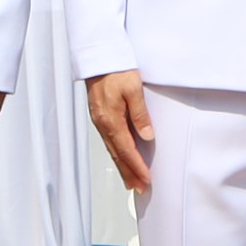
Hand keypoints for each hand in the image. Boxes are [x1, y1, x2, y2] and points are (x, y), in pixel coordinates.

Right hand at [86, 70, 153, 194]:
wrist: (98, 56)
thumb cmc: (116, 69)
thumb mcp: (133, 89)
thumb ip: (140, 114)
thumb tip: (147, 136)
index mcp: (111, 119)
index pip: (127, 150)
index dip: (137, 166)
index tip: (147, 180)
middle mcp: (103, 123)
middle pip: (117, 154)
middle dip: (129, 172)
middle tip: (139, 188)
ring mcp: (99, 121)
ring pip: (112, 149)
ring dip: (122, 166)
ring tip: (131, 180)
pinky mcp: (100, 116)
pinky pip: (109, 140)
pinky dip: (116, 153)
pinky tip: (121, 156)